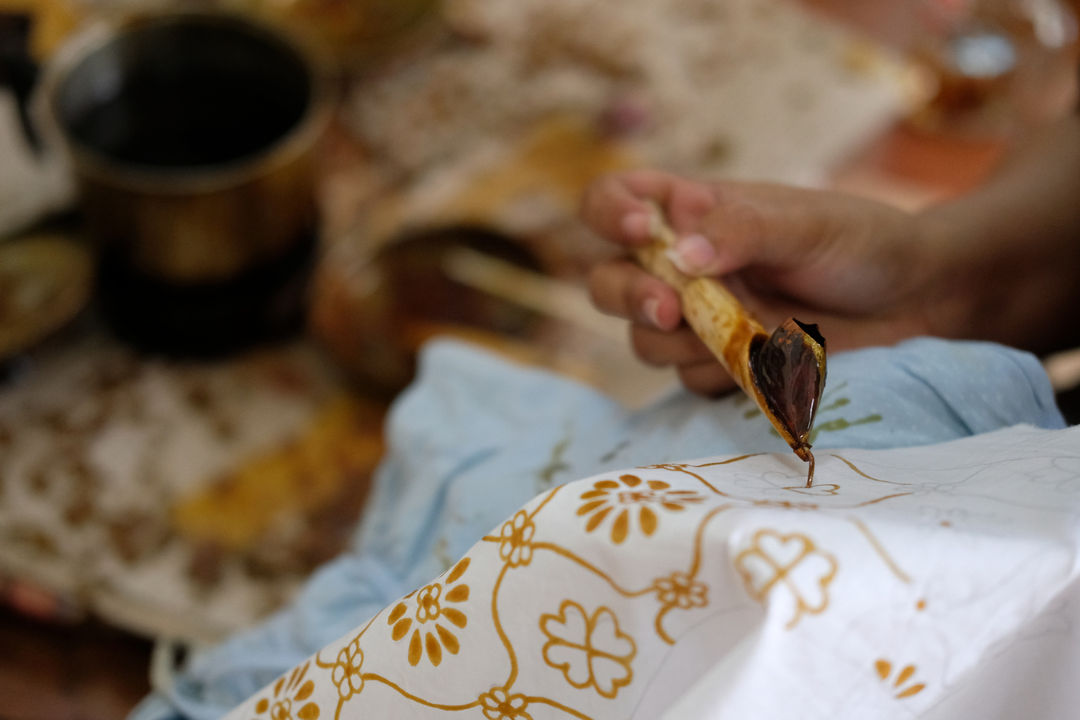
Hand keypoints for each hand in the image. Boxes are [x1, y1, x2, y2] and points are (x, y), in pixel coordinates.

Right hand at [582, 170, 960, 394]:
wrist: (913, 302)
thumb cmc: (861, 242)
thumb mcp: (806, 223)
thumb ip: (742, 230)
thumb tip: (680, 256)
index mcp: (692, 212)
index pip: (616, 201)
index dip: (610, 212)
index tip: (639, 231)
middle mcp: (683, 266)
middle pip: (608, 281)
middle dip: (628, 297)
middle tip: (670, 311)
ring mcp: (699, 318)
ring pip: (644, 339)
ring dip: (679, 343)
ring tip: (748, 335)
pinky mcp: (721, 363)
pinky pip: (690, 379)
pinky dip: (721, 374)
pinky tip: (770, 360)